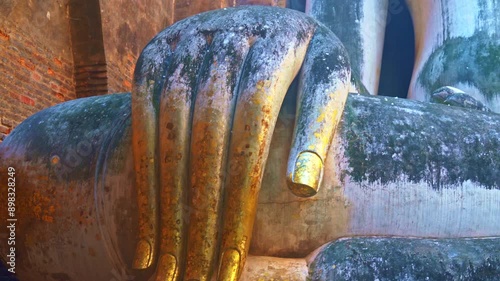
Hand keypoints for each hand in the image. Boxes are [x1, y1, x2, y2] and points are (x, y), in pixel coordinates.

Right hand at [130, 6, 350, 280]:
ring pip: (168, 135)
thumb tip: (301, 190)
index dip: (241, 196)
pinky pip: (140, 125)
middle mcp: (223, 38)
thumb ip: (318, 127)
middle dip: (199, 214)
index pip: (253, 124)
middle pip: (206, 136)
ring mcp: (182, 46)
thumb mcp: (327, 81)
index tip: (234, 260)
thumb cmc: (304, 64)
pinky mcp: (153, 59)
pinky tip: (147, 231)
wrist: (262, 25)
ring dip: (166, 207)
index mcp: (277, 42)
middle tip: (199, 276)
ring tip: (170, 266)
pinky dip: (144, 182)